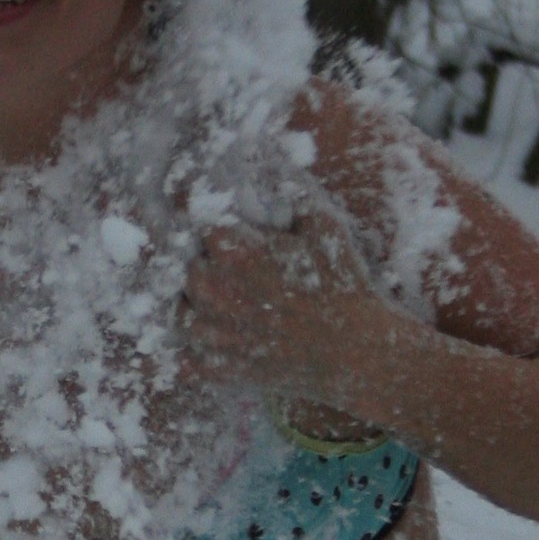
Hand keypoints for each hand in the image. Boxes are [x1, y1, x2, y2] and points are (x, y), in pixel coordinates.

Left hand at [178, 202, 402, 403]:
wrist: (358, 352)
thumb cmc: (345, 286)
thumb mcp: (325, 228)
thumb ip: (294, 194)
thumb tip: (272, 169)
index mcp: (236, 254)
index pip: (198, 225)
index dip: (211, 224)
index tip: (224, 227)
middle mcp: (217, 293)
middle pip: (186, 269)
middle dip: (204, 263)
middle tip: (228, 266)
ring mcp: (217, 335)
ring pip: (179, 315)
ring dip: (195, 306)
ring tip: (220, 302)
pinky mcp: (224, 370)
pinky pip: (186, 362)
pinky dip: (194, 353)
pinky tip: (215, 342)